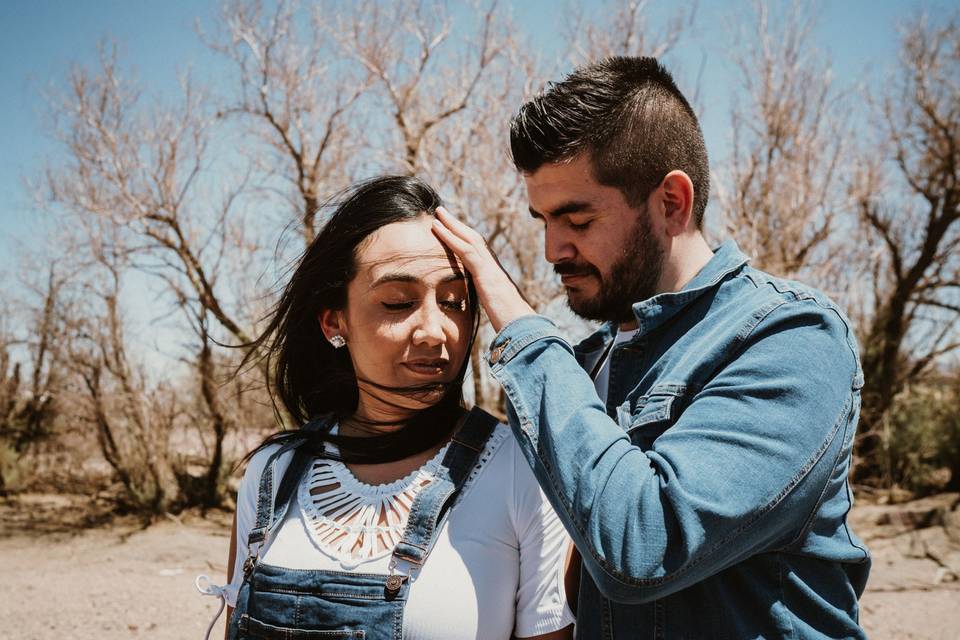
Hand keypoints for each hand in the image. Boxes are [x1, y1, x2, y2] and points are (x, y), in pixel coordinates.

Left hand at [432, 207, 535, 331]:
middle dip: (457, 225)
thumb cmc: (511, 324)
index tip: (452, 229)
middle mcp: (493, 266)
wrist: (523, 327)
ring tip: (437, 214)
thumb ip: (490, 306)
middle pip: (474, 239)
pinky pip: (466, 250)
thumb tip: (487, 311)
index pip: (478, 251)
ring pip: (470, 239)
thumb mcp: (497, 312)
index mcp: (494, 275)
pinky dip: (450, 237)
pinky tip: (438, 229)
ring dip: (452, 225)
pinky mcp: (485, 273)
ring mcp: (491, 268)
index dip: (464, 238)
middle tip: (441, 213)